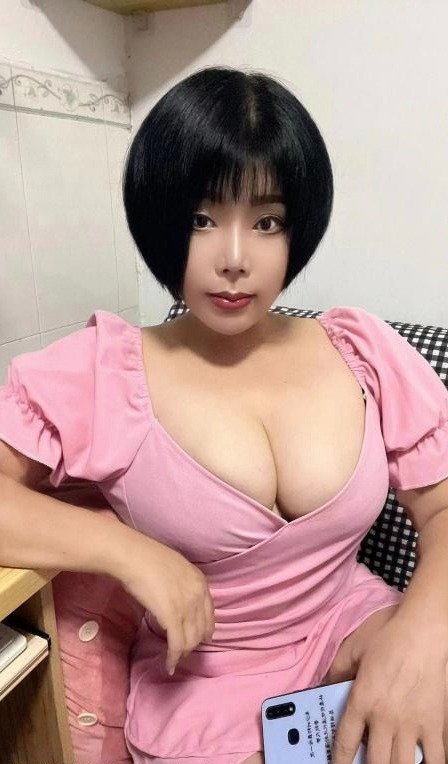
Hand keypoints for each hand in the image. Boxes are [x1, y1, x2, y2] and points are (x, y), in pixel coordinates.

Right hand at [118, 531, 214, 676]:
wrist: (134, 556)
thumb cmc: (147, 557)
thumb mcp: (175, 567)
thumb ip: (181, 583)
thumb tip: (175, 597)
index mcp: (200, 581)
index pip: (210, 613)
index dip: (205, 629)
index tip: (200, 638)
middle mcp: (198, 595)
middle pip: (202, 629)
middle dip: (193, 643)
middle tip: (183, 651)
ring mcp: (187, 607)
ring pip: (191, 640)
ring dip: (183, 652)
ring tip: (175, 658)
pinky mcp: (172, 617)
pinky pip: (177, 644)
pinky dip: (173, 658)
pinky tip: (169, 665)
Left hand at [331, 615, 446, 762]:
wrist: (424, 630)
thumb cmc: (389, 635)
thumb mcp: (354, 648)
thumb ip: (336, 671)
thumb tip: (323, 685)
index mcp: (362, 701)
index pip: (345, 743)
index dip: (339, 762)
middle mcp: (385, 718)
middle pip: (375, 763)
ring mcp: (412, 724)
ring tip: (389, 763)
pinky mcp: (435, 723)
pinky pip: (436, 757)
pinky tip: (422, 763)